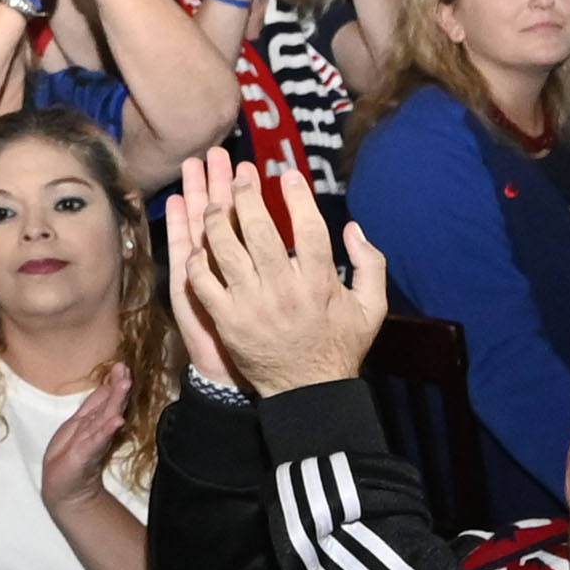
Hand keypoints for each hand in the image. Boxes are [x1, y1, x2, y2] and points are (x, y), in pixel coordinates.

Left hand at [35, 365, 132, 512]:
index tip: (122, 365)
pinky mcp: (87, 454)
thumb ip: (93, 406)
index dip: (113, 382)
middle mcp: (98, 428)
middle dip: (119, 387)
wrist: (64, 487)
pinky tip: (117, 420)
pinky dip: (107, 430)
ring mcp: (94, 440)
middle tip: (127, 371)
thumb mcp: (78, 424)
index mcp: (94, 419)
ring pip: (107, 417)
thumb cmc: (69, 454)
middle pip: (110, 404)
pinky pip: (98, 439)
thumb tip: (108, 385)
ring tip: (125, 385)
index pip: (106, 397)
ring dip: (116, 401)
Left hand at [166, 149, 389, 391]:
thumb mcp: (371, 308)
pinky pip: (203, 282)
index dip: (298, 198)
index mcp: (319, 283)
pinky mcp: (227, 320)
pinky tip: (199, 246)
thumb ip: (369, 264)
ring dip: (216, 221)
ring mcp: (251, 305)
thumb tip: (353, 228)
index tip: (288, 176)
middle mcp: (283, 290)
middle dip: (246, 197)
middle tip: (240, 177)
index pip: (309, 229)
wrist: (308, 393)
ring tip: (213, 203)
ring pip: (225, 251)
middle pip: (260, 231)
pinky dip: (198, 261)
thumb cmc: (340, 347)